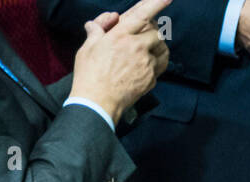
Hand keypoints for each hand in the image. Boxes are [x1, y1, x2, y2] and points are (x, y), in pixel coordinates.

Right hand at [68, 0, 170, 124]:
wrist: (96, 104)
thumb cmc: (88, 76)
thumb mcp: (87, 49)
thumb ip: (95, 32)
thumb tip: (94, 24)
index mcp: (119, 36)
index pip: (141, 15)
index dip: (156, 3)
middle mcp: (136, 48)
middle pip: (156, 32)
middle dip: (152, 32)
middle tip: (143, 37)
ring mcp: (145, 64)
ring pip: (162, 49)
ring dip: (158, 48)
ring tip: (148, 51)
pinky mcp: (150, 79)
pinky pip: (159, 67)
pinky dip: (155, 65)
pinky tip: (146, 68)